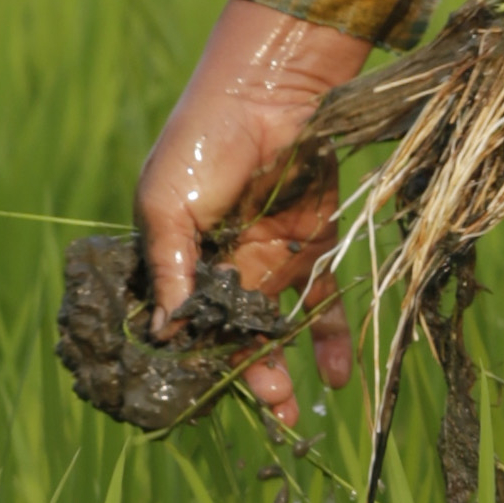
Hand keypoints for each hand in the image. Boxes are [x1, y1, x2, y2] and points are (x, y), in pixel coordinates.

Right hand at [135, 0, 371, 431]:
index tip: (202, 396)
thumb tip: (166, 333)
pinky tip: (337, 374)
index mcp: (178, 259)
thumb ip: (171, 268)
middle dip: (244, 375)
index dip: (192, 360)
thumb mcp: (167, 204)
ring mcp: (268, 257)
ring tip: (291, 411)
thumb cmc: (200, 142)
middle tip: (265, 405)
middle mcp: (222, 266)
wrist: (267, 91)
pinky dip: (330, 337)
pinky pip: (321, 300)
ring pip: (273, 328)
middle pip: (230, 335)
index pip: (182, 323)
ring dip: (281, 368)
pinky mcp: (313, 243)